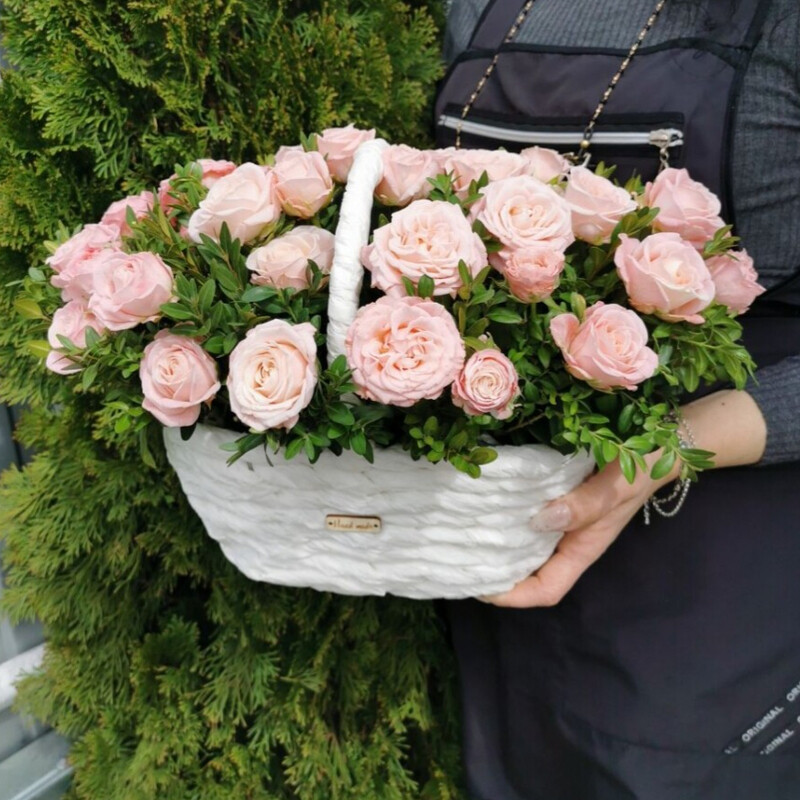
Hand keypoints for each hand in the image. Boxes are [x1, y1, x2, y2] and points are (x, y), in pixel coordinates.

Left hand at [482, 389, 767, 608]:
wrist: (661, 441)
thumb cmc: (643, 468)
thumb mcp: (616, 487)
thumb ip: (583, 505)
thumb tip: (540, 520)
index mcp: (584, 548)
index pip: (547, 589)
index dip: (514, 596)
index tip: (480, 587)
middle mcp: (570, 540)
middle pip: (530, 572)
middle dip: (497, 574)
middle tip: (458, 559)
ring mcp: (564, 519)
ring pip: (526, 545)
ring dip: (497, 544)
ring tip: (462, 533)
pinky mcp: (559, 498)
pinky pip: (528, 515)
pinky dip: (507, 515)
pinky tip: (486, 502)